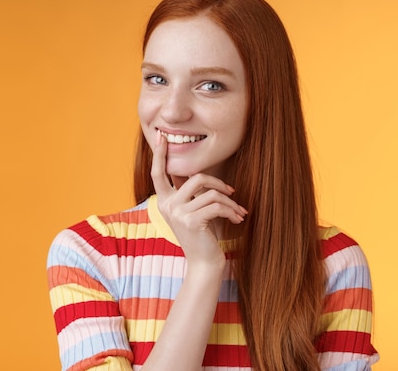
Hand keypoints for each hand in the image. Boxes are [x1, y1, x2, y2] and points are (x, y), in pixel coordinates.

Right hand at [150, 130, 246, 267]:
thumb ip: (192, 192)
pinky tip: (237, 219)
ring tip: (238, 211)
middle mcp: (167, 205)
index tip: (161, 135)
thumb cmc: (203, 235)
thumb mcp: (194, 210)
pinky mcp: (191, 221)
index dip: (159, 153)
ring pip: (210, 192)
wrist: (204, 263)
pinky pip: (217, 205)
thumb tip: (199, 174)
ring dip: (230, 202)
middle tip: (232, 192)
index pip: (158, 172)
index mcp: (164, 200)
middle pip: (194, 176)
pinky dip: (231, 211)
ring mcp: (177, 213)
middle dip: (218, 182)